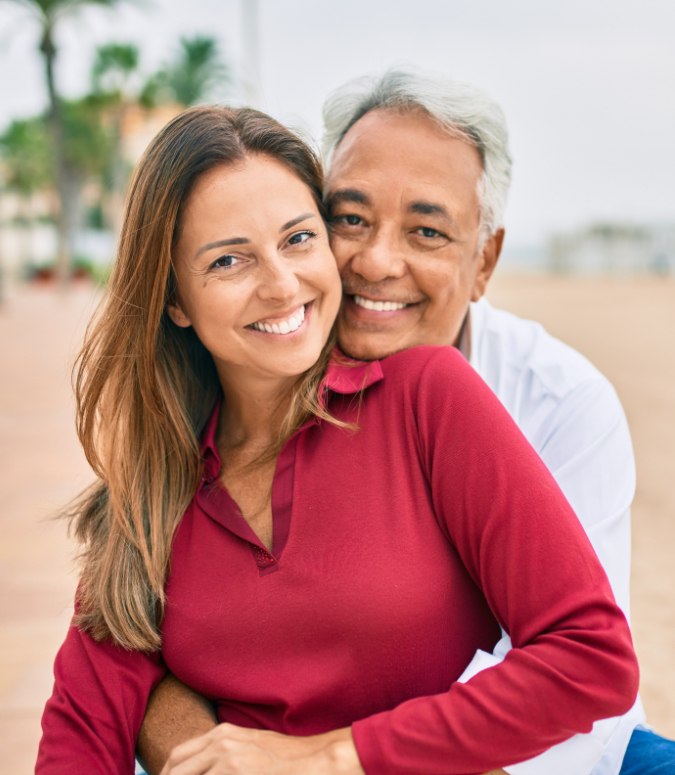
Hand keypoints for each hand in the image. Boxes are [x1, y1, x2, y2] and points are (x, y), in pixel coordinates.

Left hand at [159, 722, 363, 774]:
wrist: (314, 761)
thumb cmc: (286, 759)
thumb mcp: (249, 748)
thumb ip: (224, 755)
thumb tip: (206, 768)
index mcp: (221, 735)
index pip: (177, 757)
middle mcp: (220, 743)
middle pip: (175, 770)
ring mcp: (227, 760)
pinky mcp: (235, 772)